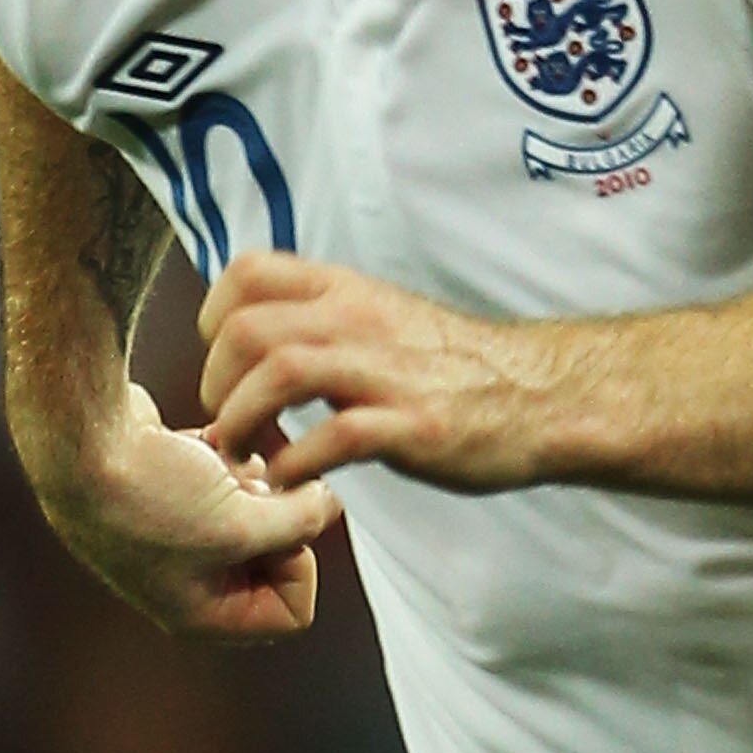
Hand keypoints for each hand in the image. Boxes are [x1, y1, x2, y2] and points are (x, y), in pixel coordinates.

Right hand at [35, 384, 338, 637]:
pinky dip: (228, 459)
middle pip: (278, 561)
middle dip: (277, 517)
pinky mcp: (168, 491)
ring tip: (221, 468)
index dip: (297, 563)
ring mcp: (176, 537)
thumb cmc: (147, 492)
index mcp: (201, 616)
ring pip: (255, 514)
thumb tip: (329, 504)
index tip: (274, 526)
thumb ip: (302, 521)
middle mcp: (188, 586)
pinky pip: (226, 481)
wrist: (76, 435)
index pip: (292, 612)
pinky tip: (208, 444)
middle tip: (250, 490)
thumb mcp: (242, 520)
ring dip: (252, 484)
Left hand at [202, 257, 575, 491]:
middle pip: (247, 329)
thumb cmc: (453, 367)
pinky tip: (293, 480)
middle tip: (224, 422)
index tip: (220, 363)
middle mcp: (358, 320)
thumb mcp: (382, 318)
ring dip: (242, 420)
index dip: (213, 317)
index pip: (248, 272)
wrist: (539, 394)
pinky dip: (296, 464)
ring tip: (242, 454)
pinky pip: (331, 437)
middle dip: (216, 382)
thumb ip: (323, 321)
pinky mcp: (410, 425)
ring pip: (279, 373)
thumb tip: (260, 340)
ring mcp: (384, 372)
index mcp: (346, 291)